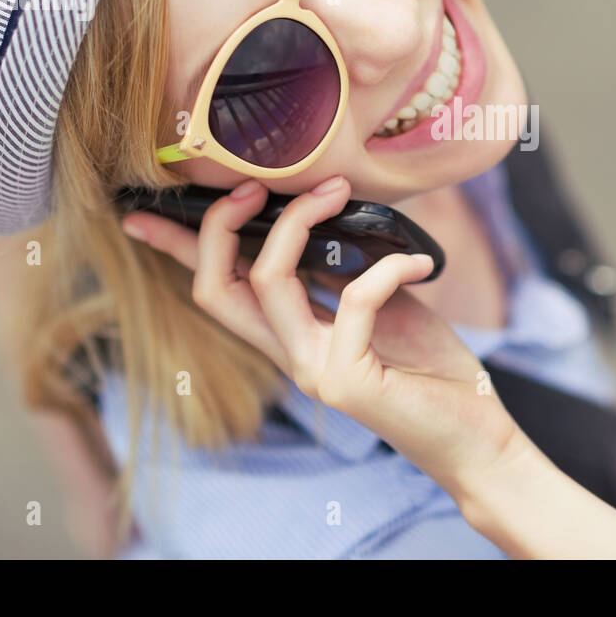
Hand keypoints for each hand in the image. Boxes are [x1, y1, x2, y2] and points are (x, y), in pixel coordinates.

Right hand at [120, 176, 522, 497]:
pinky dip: (388, 268)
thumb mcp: (381, 303)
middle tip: (258, 185)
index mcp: (288, 335)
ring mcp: (313, 369)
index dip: (177, 250)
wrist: (474, 431)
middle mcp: (288, 355)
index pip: (216, 288)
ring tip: (339, 191)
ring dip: (298, 222)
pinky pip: (353, 299)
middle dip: (222, 225)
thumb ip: (343, 268)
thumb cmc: (428, 367)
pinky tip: (421, 265)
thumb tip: (326, 210)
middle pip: (214, 287)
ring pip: (267, 282)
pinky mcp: (349, 380)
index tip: (141, 211)